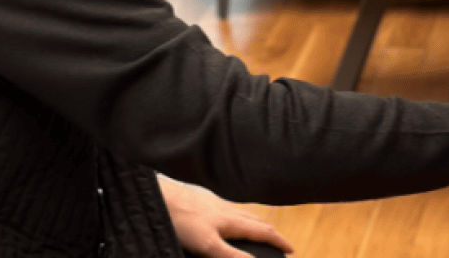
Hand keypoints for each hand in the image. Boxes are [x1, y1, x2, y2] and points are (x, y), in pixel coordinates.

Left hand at [158, 175, 294, 257]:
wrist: (157, 198)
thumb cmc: (180, 220)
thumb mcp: (208, 245)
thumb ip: (232, 256)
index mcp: (233, 221)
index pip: (264, 232)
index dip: (279, 241)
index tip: (291, 250)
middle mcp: (227, 211)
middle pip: (257, 221)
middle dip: (271, 232)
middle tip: (279, 242)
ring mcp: (215, 206)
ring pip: (243, 215)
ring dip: (256, 225)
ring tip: (259, 232)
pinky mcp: (202, 204)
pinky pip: (229, 212)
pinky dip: (238, 219)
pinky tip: (226, 223)